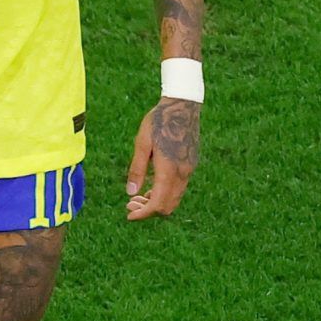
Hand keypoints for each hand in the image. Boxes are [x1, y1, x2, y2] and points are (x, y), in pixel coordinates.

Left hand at [124, 97, 199, 219]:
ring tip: (138, 197)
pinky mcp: (191, 164)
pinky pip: (179, 188)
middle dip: (148, 210)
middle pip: (167, 206)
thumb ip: (137, 169)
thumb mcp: (142, 143)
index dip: (143, 214)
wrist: (182, 105)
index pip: (157, 203)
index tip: (129, 215)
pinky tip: (151, 186)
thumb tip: (130, 193)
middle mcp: (182, 173)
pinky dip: (165, 194)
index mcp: (169, 169)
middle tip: (130, 204)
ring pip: (174, 198)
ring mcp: (189, 169)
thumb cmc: (158, 121)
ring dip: (157, 202)